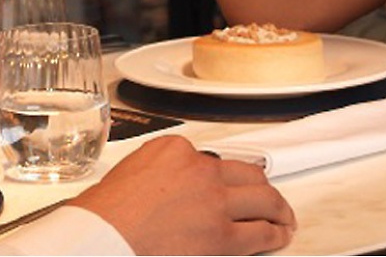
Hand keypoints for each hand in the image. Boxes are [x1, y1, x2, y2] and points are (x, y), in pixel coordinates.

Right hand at [67, 136, 295, 255]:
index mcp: (174, 149)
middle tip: (267, 197)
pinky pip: (261, 233)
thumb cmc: (105, 213)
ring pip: (263, 198)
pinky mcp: (222, 236)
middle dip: (260, 185)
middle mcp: (200, 169)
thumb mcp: (131, 171)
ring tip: (283, 216)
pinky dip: (275, 234)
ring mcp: (214, 201)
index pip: (210, 160)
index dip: (218, 178)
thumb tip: (173, 190)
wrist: (102, 236)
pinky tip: (280, 235)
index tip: (221, 188)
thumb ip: (160, 173)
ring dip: (277, 208)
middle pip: (246, 173)